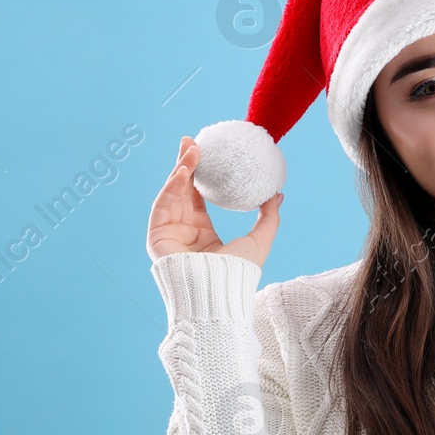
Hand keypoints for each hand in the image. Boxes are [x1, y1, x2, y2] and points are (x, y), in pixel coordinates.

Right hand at [147, 135, 282, 266]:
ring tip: (191, 148)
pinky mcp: (156, 237)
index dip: (200, 174)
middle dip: (185, 163)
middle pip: (181, 190)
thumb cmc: (238, 274)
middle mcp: (182, 232)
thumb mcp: (260, 240)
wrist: (219, 294)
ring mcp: (168, 234)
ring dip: (180, 169)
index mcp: (202, 234)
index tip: (205, 151)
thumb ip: (269, 217)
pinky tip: (183, 171)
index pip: (196, 197)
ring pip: (171, 193)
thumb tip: (278, 194)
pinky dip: (171, 187)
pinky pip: (162, 205)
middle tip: (191, 140)